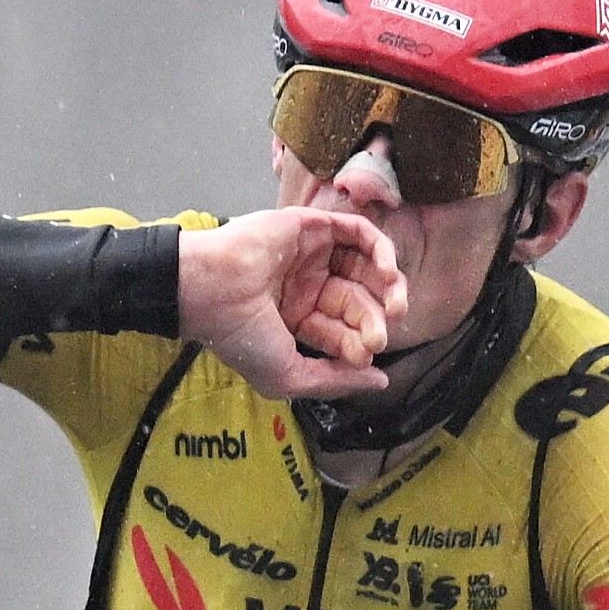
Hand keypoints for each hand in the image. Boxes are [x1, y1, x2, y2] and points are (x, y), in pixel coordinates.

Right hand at [177, 208, 401, 401]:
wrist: (211, 291)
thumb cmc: (240, 337)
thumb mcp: (289, 376)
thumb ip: (335, 381)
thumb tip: (379, 383)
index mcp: (296, 319)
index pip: (341, 331)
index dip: (358, 344)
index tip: (364, 357)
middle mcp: (306, 286)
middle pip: (356, 301)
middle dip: (375, 320)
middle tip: (381, 335)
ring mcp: (311, 255)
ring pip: (364, 267)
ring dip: (388, 285)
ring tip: (396, 305)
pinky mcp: (313, 226)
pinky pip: (359, 231)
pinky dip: (380, 249)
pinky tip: (387, 271)